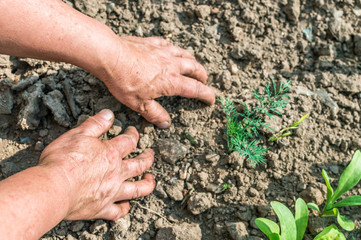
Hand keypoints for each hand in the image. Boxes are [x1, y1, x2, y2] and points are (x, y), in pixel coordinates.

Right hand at [38, 109, 154, 219]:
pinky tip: (126, 206)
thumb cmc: (63, 161)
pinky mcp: (102, 208)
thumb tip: (109, 114)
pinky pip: (118, 211)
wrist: (54, 188)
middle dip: (147, 158)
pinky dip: (124, 209)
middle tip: (150, 154)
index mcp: (111, 153)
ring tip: (151, 180)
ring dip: (147, 184)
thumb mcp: (78, 134)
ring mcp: (111, 192)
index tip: (133, 131)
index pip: (129, 141)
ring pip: (137, 189)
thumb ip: (95, 124)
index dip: (133, 134)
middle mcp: (116, 173)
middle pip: (139, 165)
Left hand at [102, 36, 215, 127]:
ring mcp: (162, 51)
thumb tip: (166, 124)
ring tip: (193, 64)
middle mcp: (171, 65)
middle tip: (204, 80)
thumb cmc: (124, 81)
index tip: (212, 99)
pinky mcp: (151, 43)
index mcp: (171, 82)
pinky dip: (173, 48)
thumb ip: (155, 114)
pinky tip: (171, 48)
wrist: (110, 55)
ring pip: (184, 53)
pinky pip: (167, 43)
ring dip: (191, 60)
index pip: (195, 89)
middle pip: (194, 68)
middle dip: (202, 75)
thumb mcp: (139, 104)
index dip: (206, 95)